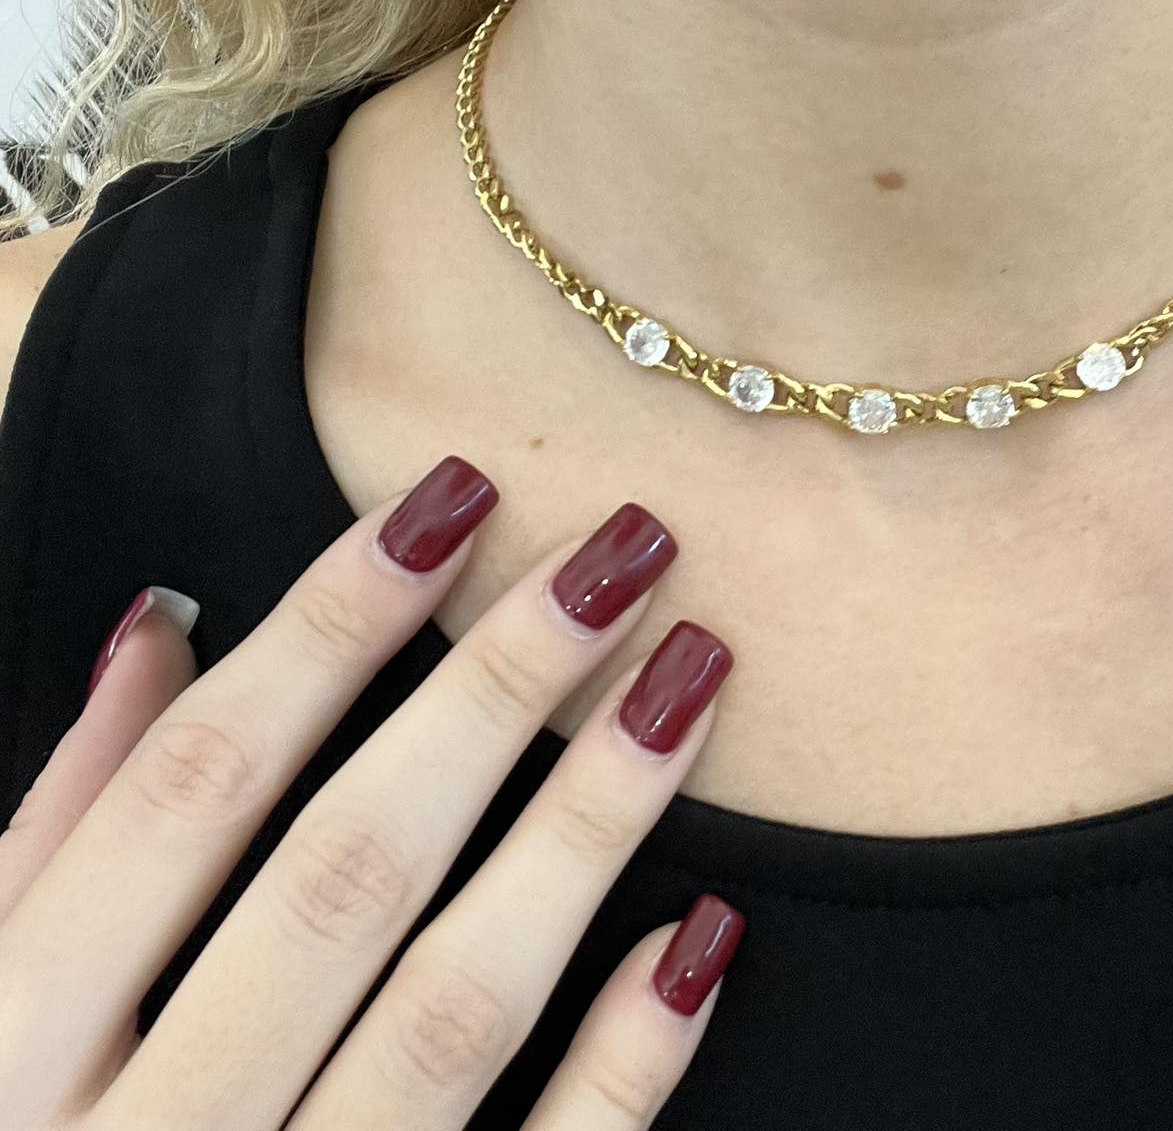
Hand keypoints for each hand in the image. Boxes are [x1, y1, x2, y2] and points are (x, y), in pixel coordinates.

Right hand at [0, 456, 741, 1129]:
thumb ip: (54, 827)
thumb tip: (158, 626)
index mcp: (1, 1049)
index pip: (191, 786)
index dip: (326, 625)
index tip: (455, 497)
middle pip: (343, 870)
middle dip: (494, 691)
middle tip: (627, 551)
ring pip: (454, 1010)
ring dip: (586, 830)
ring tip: (694, 679)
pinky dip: (621, 1070)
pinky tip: (707, 935)